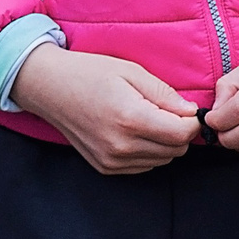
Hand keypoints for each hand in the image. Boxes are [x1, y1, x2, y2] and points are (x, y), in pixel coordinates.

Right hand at [8, 45, 200, 174]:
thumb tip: (191, 112)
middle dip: (179, 132)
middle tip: (165, 111)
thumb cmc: (87, 73)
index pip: (182, 134)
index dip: (192, 121)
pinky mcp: (105, 167)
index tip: (186, 109)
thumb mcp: (130, 71)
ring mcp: (112, 160)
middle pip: (176, 150)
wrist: (47, 86)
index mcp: (130, 119)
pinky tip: (133, 131)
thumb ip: (164, 93)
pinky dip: (147, 151)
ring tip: (146, 119)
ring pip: (162, 160)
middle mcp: (121, 145)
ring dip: (163, 143)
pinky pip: (143, 165)